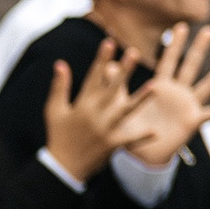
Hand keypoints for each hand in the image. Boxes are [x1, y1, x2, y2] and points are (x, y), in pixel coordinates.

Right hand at [44, 37, 148, 180]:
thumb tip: (60, 63)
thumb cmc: (59, 135)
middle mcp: (94, 115)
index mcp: (82, 105)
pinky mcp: (111, 144)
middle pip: (111, 89)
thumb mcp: (54, 110)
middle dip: (123, 71)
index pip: (93, 77)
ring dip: (140, 99)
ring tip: (155, 86)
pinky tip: (155, 132)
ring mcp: (104, 130)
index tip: (109, 42)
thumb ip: (60, 86)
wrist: (62, 166)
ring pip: (125, 111)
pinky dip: (141, 137)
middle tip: (134, 52)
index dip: (101, 59)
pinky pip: (129, 140)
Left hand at [110, 24, 209, 165]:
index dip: (174, 45)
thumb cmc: (132, 128)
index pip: (168, 61)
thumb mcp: (123, 105)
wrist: (141, 153)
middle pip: (189, 66)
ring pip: (205, 85)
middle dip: (198, 49)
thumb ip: (117, 85)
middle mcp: (176, 92)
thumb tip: (107, 65)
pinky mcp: (192, 120)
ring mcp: (187, 105)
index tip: (181, 26)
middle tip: (208, 30)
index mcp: (159, 87)